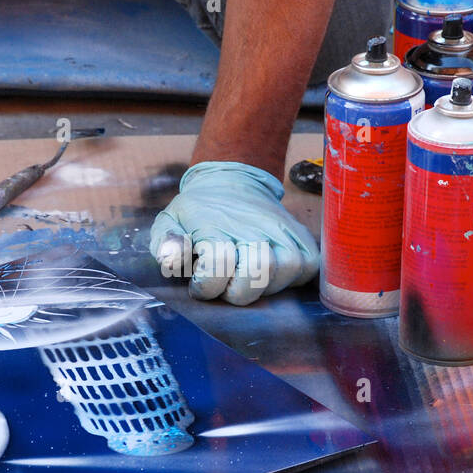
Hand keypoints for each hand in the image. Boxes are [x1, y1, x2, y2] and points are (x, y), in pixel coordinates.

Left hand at [149, 161, 318, 304]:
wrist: (233, 182)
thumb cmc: (199, 211)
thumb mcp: (171, 220)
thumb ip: (165, 241)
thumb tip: (172, 256)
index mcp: (218, 226)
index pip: (218, 268)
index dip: (206, 285)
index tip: (201, 277)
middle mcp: (255, 228)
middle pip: (255, 277)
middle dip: (236, 290)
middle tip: (228, 279)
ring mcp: (284, 233)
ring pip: (283, 275)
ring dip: (263, 285)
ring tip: (248, 273)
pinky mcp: (305, 240)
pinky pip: (306, 271)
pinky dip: (290, 278)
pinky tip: (271, 271)